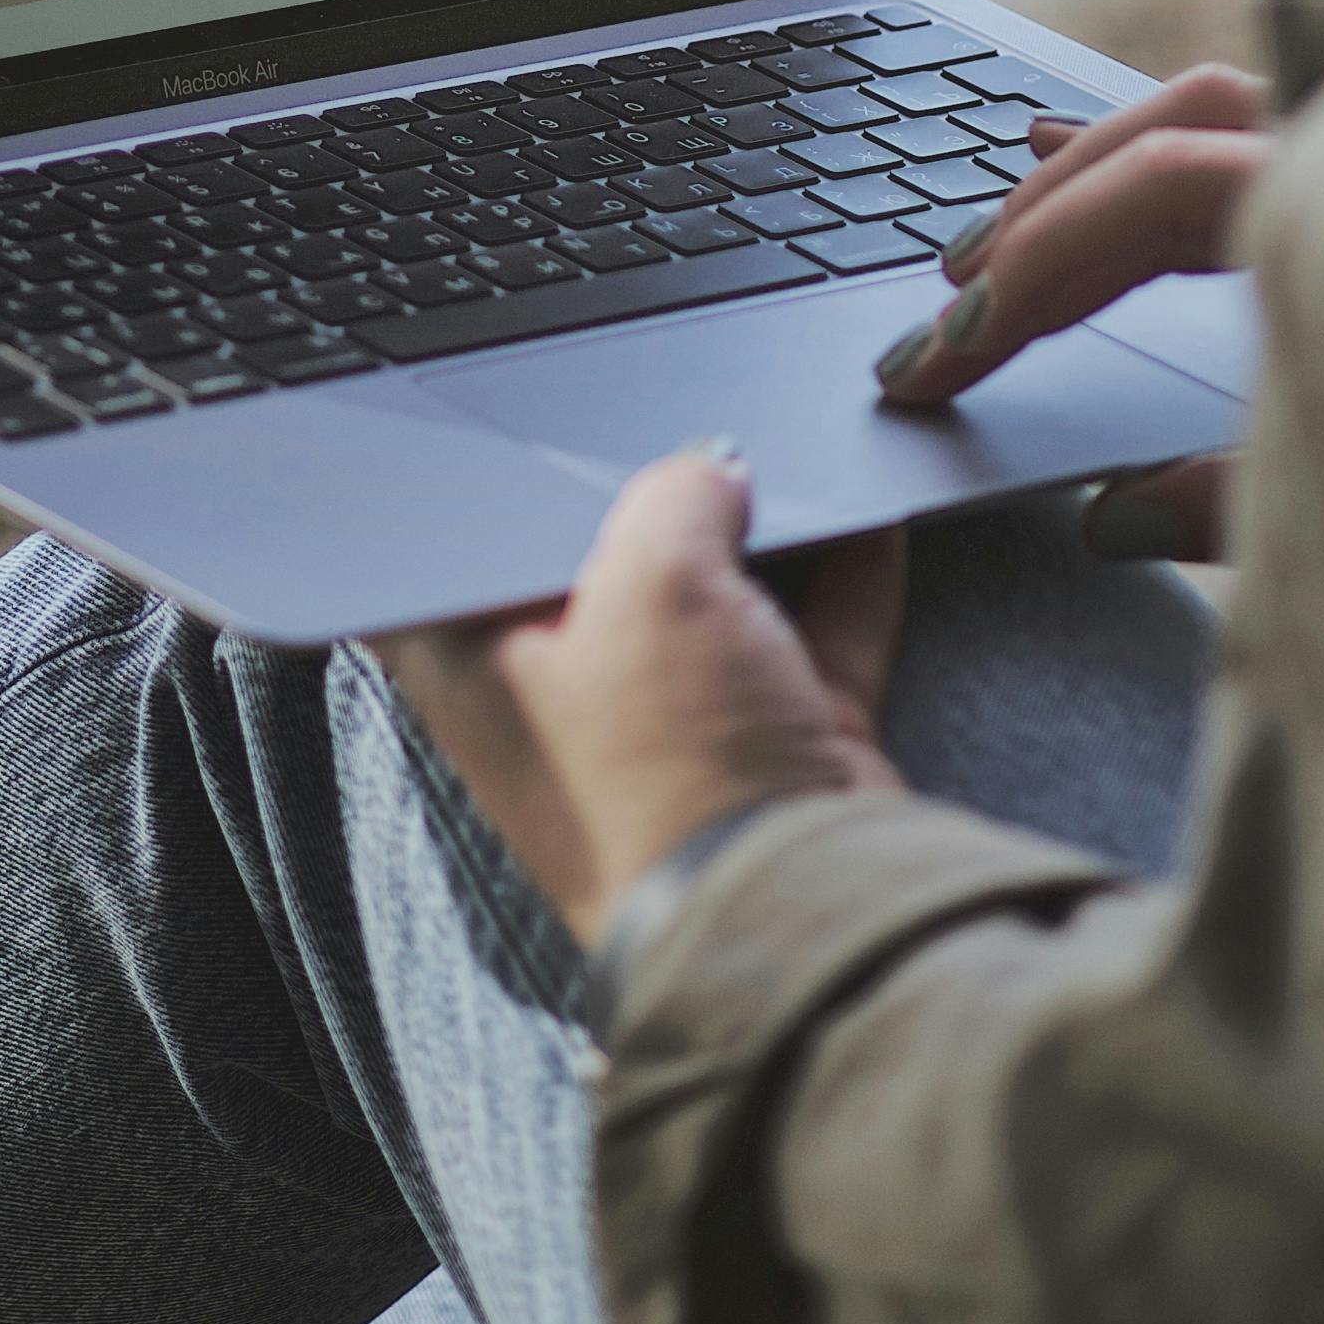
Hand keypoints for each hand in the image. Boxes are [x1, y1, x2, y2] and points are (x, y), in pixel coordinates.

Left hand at [376, 446, 905, 944]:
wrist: (798, 910)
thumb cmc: (670, 771)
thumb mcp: (653, 581)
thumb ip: (674, 493)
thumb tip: (711, 468)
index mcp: (471, 664)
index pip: (457, 543)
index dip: (506, 475)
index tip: (552, 413)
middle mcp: (559, 698)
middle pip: (601, 559)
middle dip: (655, 494)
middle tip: (689, 423)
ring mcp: (669, 725)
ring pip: (711, 594)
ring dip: (757, 531)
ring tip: (783, 448)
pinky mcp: (768, 746)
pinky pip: (806, 634)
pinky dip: (842, 577)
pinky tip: (866, 506)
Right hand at [872, 64, 1270, 564]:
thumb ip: (1232, 505)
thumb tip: (1112, 519)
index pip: (1155, 193)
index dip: (1035, 269)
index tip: (949, 352)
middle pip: (1163, 136)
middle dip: (1034, 223)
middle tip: (946, 310)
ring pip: (1199, 112)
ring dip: (1083, 180)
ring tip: (987, 250)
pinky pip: (1241, 118)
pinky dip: (1147, 145)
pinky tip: (1062, 150)